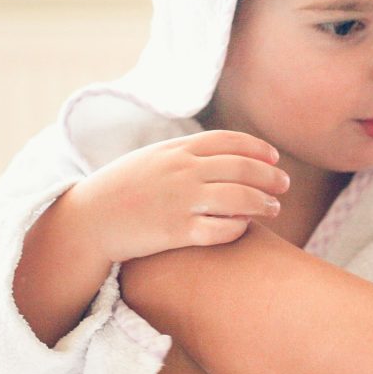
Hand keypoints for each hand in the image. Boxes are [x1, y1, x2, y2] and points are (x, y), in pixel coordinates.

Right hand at [67, 130, 290, 264]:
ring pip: (239, 198)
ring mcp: (181, 201)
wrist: (90, 219)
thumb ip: (185, 152)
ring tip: (274, 208)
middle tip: (283, 186)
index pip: (229, 141)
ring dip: (263, 203)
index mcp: (176, 149)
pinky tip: (245, 227)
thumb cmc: (123, 187)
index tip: (274, 158)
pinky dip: (239, 227)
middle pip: (242, 168)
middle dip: (269, 177)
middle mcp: (182, 171)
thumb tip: (223, 153)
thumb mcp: (153, 157)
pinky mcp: (177, 232)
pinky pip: (221, 229)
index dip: (257, 149)